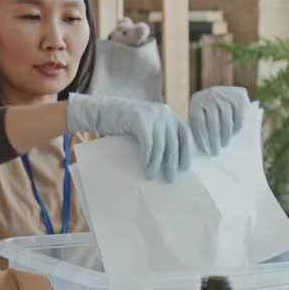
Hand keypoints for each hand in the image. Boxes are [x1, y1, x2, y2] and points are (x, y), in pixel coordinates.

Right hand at [67, 93, 190, 181]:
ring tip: (150, 176)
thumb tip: (173, 163)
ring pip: (160, 145)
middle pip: (173, 142)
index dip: (186, 152)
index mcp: (169, 114)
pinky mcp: (139, 118)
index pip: (186, 134)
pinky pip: (148, 143)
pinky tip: (144, 166)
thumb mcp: (147, 127)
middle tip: (169, 179)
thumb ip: (160, 136)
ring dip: (156, 164)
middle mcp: (164, 112)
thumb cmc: (124, 124)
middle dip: (172, 163)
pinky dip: (147, 157)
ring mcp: (152, 114)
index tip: (183, 169)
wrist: (102, 111)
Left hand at [189, 86, 249, 155]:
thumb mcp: (199, 115)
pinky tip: (233, 135)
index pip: (198, 121)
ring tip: (224, 145)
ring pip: (226, 120)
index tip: (205, 151)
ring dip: (225, 136)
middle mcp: (211, 94)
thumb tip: (200, 149)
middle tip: (215, 153)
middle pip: (213, 122)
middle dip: (214, 140)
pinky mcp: (240, 96)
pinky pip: (239, 117)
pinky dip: (236, 128)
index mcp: (197, 100)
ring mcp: (226, 94)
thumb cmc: (207, 111)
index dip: (202, 138)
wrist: (221, 93)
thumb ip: (198, 128)